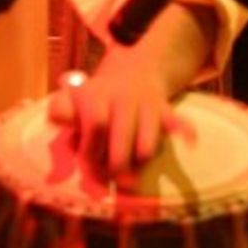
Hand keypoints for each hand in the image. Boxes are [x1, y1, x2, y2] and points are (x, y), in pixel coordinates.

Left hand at [48, 61, 193, 176]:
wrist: (137, 69)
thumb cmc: (99, 96)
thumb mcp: (75, 95)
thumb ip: (61, 108)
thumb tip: (58, 118)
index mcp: (97, 95)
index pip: (96, 125)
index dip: (91, 150)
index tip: (88, 160)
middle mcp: (123, 98)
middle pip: (120, 150)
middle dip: (114, 169)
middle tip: (111, 178)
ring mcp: (146, 105)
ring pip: (146, 149)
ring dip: (138, 166)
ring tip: (132, 170)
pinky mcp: (166, 111)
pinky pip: (179, 124)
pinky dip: (185, 133)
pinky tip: (189, 144)